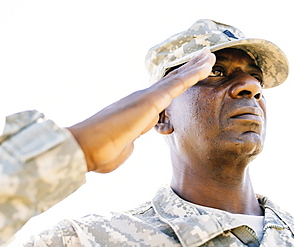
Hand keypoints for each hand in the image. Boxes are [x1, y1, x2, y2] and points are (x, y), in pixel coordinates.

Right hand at [68, 48, 215, 172]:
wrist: (84, 149)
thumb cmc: (100, 151)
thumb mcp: (122, 148)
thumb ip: (129, 142)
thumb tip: (130, 143)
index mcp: (138, 111)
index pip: (163, 96)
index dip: (177, 85)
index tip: (187, 78)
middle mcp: (142, 99)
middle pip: (171, 82)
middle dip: (188, 70)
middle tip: (203, 58)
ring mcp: (146, 98)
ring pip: (176, 79)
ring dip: (194, 67)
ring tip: (209, 56)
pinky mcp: (150, 101)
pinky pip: (177, 85)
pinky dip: (192, 74)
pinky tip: (205, 66)